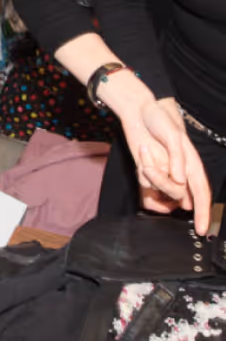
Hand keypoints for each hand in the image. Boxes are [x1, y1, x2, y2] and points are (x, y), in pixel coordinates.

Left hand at [114, 93, 210, 235]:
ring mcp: (163, 174)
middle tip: (149, 165)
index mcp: (192, 164)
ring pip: (159, 192)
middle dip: (160, 183)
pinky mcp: (148, 174)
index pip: (201, 193)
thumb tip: (180, 179)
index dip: (203, 212)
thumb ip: (178, 157)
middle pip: (176, 195)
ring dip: (149, 176)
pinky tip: (141, 156)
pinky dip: (141, 176)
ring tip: (144, 152)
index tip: (201, 229)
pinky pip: (145, 187)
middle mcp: (179, 173)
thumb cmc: (159, 119)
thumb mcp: (172, 134)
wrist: (137, 111)